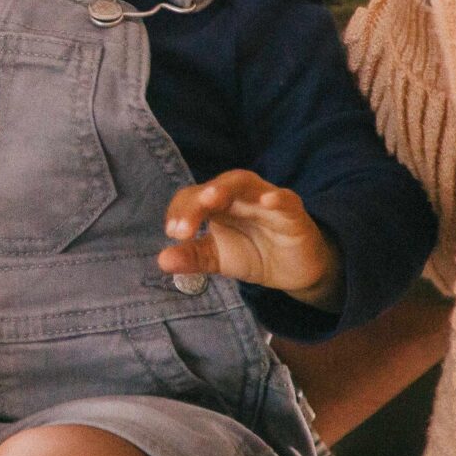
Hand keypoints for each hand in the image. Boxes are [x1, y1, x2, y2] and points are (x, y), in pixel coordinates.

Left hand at [159, 170, 341, 310]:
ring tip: (211, 199)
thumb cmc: (253, 254)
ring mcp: (266, 201)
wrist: (294, 272)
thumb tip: (162, 261)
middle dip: (196, 202)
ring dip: (226, 189)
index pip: (193, 197)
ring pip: (245, 183)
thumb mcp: (218, 259)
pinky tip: (266, 201)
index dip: (181, 211)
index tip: (172, 234)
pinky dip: (276, 198)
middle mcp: (239, 196)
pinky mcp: (293, 213)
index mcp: (217, 204)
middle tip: (183, 227)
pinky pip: (285, 200)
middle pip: (215, 187)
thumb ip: (193, 257)